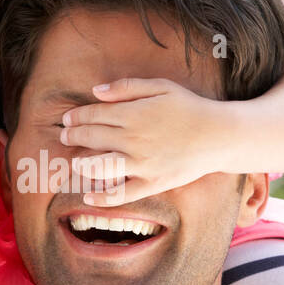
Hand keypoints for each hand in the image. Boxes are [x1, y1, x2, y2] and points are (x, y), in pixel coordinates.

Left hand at [59, 78, 224, 206]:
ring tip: (76, 162)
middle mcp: (134, 139)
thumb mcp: (161, 87)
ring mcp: (142, 164)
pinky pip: (121, 194)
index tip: (68, 118)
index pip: (94, 115)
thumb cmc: (189, 108)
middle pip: (92, 137)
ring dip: (81, 164)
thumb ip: (126, 87)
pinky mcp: (151, 184)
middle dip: (73, 136)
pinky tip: (88, 196)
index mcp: (134, 113)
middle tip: (64, 136)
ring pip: (100, 166)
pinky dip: (102, 197)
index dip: (77, 116)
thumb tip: (95, 92)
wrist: (219, 136)